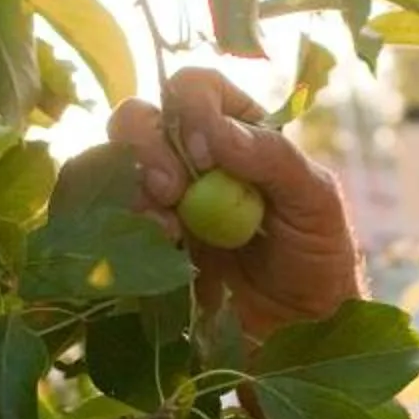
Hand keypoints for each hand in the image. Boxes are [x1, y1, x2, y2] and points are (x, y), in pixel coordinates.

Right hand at [98, 66, 365, 335]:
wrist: (299, 330)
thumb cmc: (318, 259)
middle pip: (139, 118)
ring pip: (107, 162)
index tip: (207, 156)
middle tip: (172, 191)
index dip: (192, 109)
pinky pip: (100, 217)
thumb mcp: (316, 201)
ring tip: (164, 227)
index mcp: (237, 131)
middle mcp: (189, 157)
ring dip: (126, 186)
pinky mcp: (140, 243)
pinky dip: (112, 224)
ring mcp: (160, 201)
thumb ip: (273, 158)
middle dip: (145, 144)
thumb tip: (214, 132)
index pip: (196, 88)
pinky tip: (154, 247)